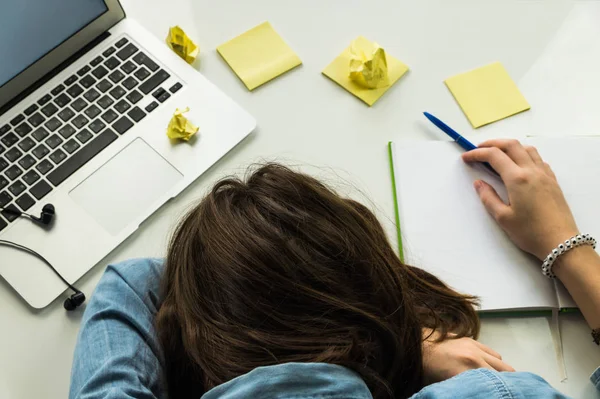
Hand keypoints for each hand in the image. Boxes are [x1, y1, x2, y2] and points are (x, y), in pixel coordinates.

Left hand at [422, 329, 513, 384]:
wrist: (417, 344)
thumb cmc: (427, 368)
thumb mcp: (445, 384)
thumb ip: (465, 388)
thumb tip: (477, 392)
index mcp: (466, 371)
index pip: (493, 384)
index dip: (498, 392)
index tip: (499, 395)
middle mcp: (474, 358)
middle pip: (504, 373)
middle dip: (504, 384)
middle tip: (500, 392)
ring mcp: (474, 348)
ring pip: (501, 363)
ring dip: (501, 372)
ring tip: (496, 382)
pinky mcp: (472, 341)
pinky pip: (493, 352)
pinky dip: (494, 361)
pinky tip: (488, 367)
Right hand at [462, 139, 578, 259]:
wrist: (561, 242)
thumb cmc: (530, 233)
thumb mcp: (503, 218)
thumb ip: (488, 197)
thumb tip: (479, 183)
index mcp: (517, 179)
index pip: (494, 156)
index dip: (477, 153)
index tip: (466, 157)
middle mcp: (532, 171)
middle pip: (511, 145)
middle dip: (492, 143)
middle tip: (478, 149)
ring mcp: (545, 174)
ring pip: (527, 149)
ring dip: (510, 146)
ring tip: (498, 154)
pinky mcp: (553, 181)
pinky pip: (538, 159)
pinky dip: (525, 155)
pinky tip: (519, 166)